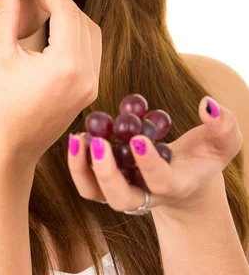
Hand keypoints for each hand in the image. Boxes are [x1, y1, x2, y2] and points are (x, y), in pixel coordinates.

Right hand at [0, 0, 101, 168]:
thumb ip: (7, 15)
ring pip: (91, 33)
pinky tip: (56, 28)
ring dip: (72, 15)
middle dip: (61, 0)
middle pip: (82, 20)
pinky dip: (77, 33)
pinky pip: (91, 51)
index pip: (67, 12)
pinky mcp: (89, 91)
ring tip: (45, 4)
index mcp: (66, 66)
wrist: (8, 150)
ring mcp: (92, 85)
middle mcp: (87, 75)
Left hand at [67, 97, 242, 214]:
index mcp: (176, 186)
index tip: (137, 138)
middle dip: (107, 174)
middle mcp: (147, 195)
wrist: (188, 179)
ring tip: (79, 138)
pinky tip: (78, 135)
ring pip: (97, 194)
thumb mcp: (223, 141)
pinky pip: (88, 182)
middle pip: (122, 198)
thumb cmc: (206, 156)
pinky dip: (78, 163)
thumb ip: (223, 125)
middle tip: (99, 142)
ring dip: (82, 169)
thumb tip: (207, 104)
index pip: (160, 182)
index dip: (148, 164)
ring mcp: (125, 191)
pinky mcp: (109, 183)